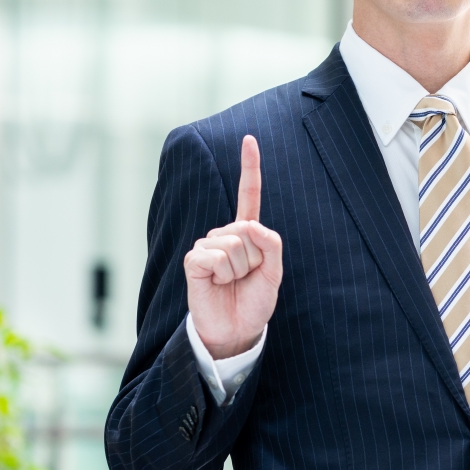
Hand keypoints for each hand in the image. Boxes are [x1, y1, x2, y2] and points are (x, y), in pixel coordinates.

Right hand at [185, 135, 282, 359]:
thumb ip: (271, 245)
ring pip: (234, 245)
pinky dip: (223, 273)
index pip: (249, 194)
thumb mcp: (274, 273)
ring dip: (240, 269)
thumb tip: (250, 225)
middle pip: (248, 231)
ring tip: (233, 283)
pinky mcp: (194, 260)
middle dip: (255, 258)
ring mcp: (207, 245)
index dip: (249, 167)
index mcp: (246, 232)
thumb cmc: (254, 301)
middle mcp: (224, 234)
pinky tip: (217, 283)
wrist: (237, 330)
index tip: (249, 138)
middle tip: (246, 278)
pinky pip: (215, 256)